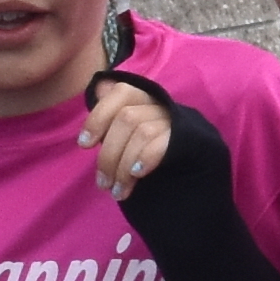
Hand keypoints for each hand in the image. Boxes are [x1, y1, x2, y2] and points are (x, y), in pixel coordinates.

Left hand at [81, 74, 177, 197]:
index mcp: (144, 99)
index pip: (120, 93)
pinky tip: (137, 174)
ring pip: (142, 132)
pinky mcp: (188, 140)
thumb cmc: (149, 153)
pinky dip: (145, 158)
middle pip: (127, 118)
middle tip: (102, 183)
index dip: (99, 117)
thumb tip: (99, 89)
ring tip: (118, 191)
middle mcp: (160, 105)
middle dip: (109, 154)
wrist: (195, 172)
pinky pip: (162, 143)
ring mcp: (175, 121)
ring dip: (123, 165)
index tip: (84, 145)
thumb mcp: (127, 137)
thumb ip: (112, 120)